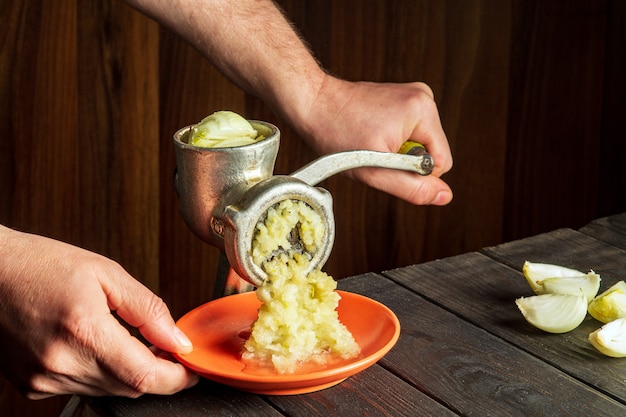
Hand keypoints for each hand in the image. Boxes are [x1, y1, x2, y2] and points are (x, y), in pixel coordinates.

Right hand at [0, 226, 198, 398]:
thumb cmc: (41, 265)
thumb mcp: (105, 274)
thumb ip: (148, 310)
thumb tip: (177, 339)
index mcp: (84, 331)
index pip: (145, 377)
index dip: (177, 377)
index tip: (190, 366)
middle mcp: (61, 363)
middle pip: (131, 388)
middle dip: (157, 372)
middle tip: (163, 345)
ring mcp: (43, 379)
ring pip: (109, 391)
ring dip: (129, 372)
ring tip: (127, 339)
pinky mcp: (32, 386)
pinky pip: (83, 389)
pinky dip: (101, 373)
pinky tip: (96, 346)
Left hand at [296, 76, 452, 205]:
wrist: (314, 104)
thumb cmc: (337, 134)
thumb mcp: (375, 171)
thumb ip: (412, 188)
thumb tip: (445, 196)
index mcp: (423, 110)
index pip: (442, 162)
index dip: (413, 174)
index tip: (383, 163)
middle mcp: (424, 97)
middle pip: (432, 152)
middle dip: (403, 161)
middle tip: (374, 152)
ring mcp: (415, 95)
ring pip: (421, 144)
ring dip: (396, 151)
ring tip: (371, 140)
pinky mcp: (405, 97)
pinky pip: (411, 132)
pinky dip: (393, 139)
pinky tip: (372, 132)